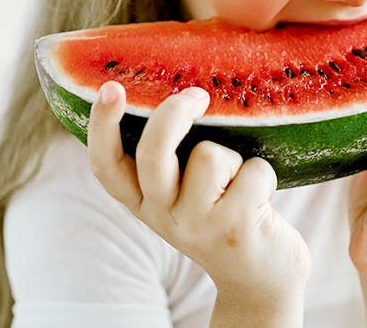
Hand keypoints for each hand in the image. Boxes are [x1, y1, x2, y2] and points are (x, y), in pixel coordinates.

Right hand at [87, 84, 310, 303]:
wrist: (260, 279)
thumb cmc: (223, 220)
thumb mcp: (185, 197)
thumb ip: (172, 162)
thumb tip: (181, 96)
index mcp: (144, 203)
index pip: (106, 165)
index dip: (102, 125)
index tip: (111, 87)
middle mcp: (162, 215)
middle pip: (153, 151)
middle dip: (175, 112)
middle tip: (198, 97)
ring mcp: (197, 224)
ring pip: (210, 155)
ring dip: (234, 159)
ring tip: (240, 184)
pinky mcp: (235, 228)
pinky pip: (252, 170)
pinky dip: (264, 176)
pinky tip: (261, 202)